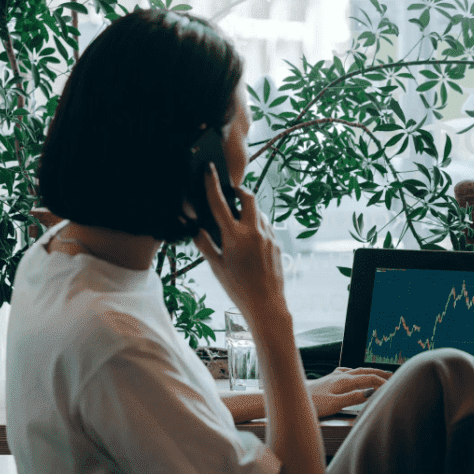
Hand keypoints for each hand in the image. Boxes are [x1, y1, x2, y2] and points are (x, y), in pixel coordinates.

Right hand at [191, 163, 286, 318]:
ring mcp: (268, 237)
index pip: (219, 203)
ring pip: (259, 213)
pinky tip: (251, 241)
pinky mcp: (278, 244)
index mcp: (234, 236)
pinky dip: (257, 227)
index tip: (209, 169)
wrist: (267, 304)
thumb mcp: (216, 267)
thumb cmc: (238, 288)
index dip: (212, 184)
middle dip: (240, 191)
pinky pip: (266, 228)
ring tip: (239, 224)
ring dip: (249, 212)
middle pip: (249, 197)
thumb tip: (195, 229)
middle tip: (232, 193)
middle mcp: (253, 232)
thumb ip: (205, 244)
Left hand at [306, 367, 393, 417]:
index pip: (368, 379)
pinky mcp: (329, 378)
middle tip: (393, 376)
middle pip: (365, 372)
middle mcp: (341, 375)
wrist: (293, 397)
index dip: (382, 382)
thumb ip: (353, 397)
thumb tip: (370, 392)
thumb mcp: (334, 404)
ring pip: (357, 371)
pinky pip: (348, 371)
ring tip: (379, 373)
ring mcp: (335, 376)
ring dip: (370, 372)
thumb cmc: (313, 403)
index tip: (393, 386)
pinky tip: (354, 373)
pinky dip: (357, 372)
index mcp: (345, 381)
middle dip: (379, 373)